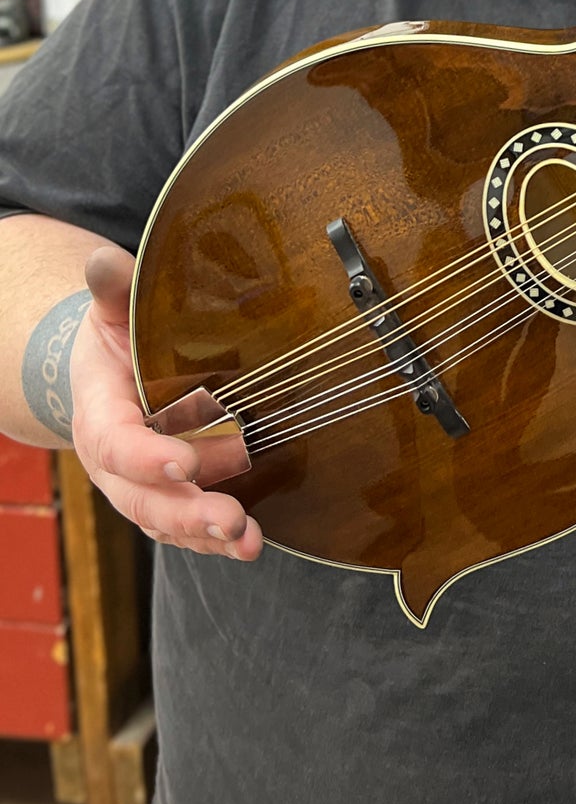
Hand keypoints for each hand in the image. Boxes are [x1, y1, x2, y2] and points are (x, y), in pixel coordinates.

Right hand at [69, 245, 261, 560]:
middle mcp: (116, 461)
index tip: (182, 462)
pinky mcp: (170, 497)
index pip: (114, 442)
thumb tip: (102, 260)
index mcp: (100, 413)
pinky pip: (185, 525)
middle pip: (140, 498)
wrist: (111, 374)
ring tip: (247, 540)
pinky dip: (214, 539)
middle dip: (185, 513)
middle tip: (229, 519)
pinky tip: (248, 543)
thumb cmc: (118, 339)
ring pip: (165, 521)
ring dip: (205, 535)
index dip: (144, 456)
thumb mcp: (114, 311)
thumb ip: (113, 290)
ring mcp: (141, 485)